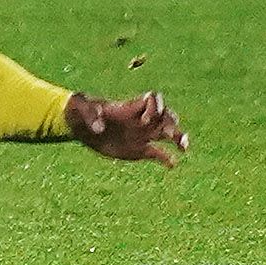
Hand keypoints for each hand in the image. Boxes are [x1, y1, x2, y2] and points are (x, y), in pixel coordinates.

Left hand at [65, 90, 187, 166]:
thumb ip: (91, 115)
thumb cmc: (82, 112)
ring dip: (179, 139)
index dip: (154, 107)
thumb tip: (99, 129)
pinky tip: (172, 165)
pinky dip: (167, 159)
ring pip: (168, 134)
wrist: (81, 127)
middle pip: (166, 116)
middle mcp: (141, 119)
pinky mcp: (139, 150)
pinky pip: (158, 154)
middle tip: (168, 134)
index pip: (153, 99)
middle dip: (171, 122)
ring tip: (184, 148)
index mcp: (130, 107)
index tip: (145, 120)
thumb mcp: (81, 109)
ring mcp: (142, 135)